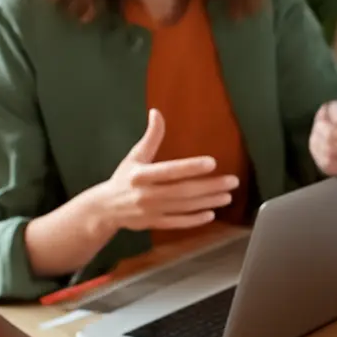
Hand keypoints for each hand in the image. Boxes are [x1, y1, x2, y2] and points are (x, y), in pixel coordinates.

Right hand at [91, 109, 239, 235]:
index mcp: (141, 175)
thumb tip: (157, 112)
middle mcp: (146, 194)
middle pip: (183, 191)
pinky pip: (177, 223)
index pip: (170, 170)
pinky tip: (211, 214)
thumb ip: (151, 137)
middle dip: (209, 186)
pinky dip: (194, 220)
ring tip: (227, 196)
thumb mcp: (135, 156)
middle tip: (232, 182)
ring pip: (183, 207)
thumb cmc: (124, 178)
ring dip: (207, 202)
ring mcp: (151, 211)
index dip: (191, 167)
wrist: (104, 209)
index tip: (212, 163)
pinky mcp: (154, 224)